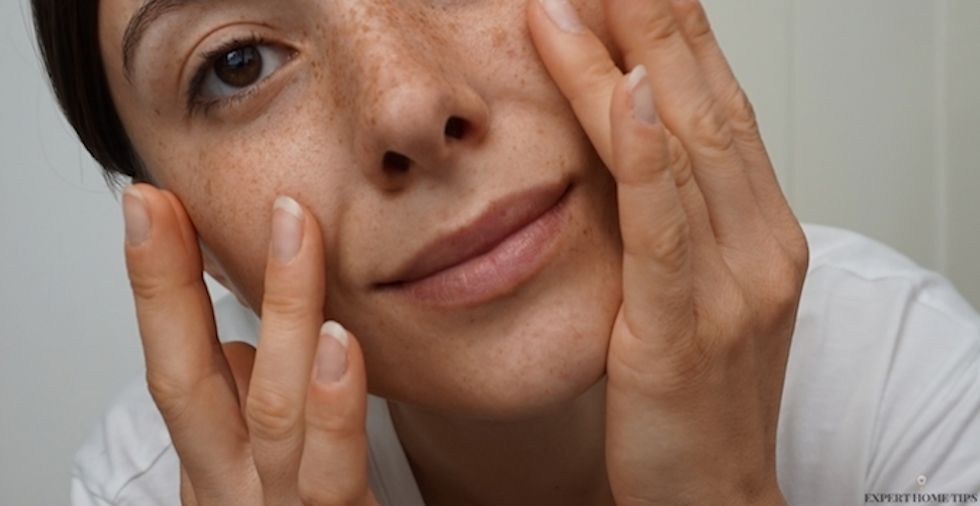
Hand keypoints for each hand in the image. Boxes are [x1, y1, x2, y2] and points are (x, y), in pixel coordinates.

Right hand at [122, 185, 378, 504]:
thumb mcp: (257, 471)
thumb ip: (247, 408)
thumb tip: (237, 343)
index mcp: (218, 467)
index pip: (176, 364)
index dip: (157, 285)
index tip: (148, 204)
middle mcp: (238, 488)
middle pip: (195, 384)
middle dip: (176, 289)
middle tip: (170, 201)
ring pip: (273, 415)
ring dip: (280, 319)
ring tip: (293, 238)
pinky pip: (334, 477)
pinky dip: (333, 413)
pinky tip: (339, 350)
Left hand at [528, 0, 808, 503]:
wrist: (712, 498)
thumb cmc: (692, 403)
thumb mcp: (693, 296)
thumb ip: (672, 225)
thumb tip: (624, 152)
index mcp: (760, 231)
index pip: (715, 106)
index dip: (675, 32)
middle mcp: (759, 243)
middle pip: (705, 104)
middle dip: (655, 18)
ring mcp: (730, 284)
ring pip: (682, 147)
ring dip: (630, 58)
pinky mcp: (682, 328)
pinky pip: (665, 225)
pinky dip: (647, 152)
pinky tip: (628, 89)